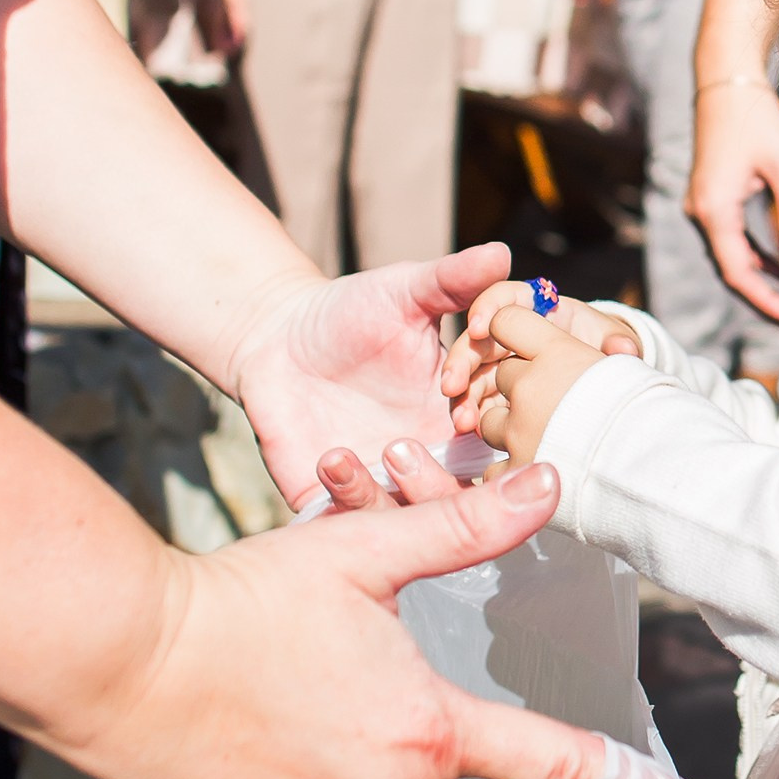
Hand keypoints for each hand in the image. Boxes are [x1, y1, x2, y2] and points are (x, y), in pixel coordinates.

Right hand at [62, 457, 603, 778]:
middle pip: (429, 764)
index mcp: (429, 732)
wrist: (119, 665)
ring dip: (345, 764)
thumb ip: (462, 529)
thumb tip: (551, 483)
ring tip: (277, 707)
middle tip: (323, 672)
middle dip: (396, 720)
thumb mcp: (359, 553)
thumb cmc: (243, 601)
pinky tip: (252, 753)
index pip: (556, 764)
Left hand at [229, 240, 534, 508]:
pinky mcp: (336, 502)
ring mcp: (387, 487)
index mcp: (462, 417)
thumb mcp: (405, 291)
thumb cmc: (349, 311)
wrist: (275, 338)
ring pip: (419, 524)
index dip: (497, 433)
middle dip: (460, 479)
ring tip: (388, 447)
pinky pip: (355, 525)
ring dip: (411, 493)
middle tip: (440, 435)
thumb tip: (501, 253)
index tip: (469, 404)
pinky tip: (332, 456)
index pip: (504, 446)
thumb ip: (453, 280)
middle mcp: (432, 462)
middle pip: (472, 501)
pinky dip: (350, 498)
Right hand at [451, 290, 608, 463]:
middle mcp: (511, 335)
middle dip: (461, 361)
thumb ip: (615, 342)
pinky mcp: (496, 394)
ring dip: (461, 396)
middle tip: (453, 385)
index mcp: (536, 309)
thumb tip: (622, 349)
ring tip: (462, 421)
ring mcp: (501, 365)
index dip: (488, 308)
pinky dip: (471, 414)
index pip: (505, 298)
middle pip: (477, 340)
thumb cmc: (603, 348)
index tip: (479, 328)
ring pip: (471, 374)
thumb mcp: (610, 340)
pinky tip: (468, 431)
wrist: (603, 380)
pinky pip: (477, 401)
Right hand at [689, 75, 778, 336]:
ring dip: (759, 279)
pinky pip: (730, 238)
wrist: (726, 80)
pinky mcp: (709, 195)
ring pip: (729, 257)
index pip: (739, 274)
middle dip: (764, 298)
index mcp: (714, 210)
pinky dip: (753, 256)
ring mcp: (701, 204)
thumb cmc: (757, 118)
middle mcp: (700, 212)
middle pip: (730, 272)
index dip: (767, 302)